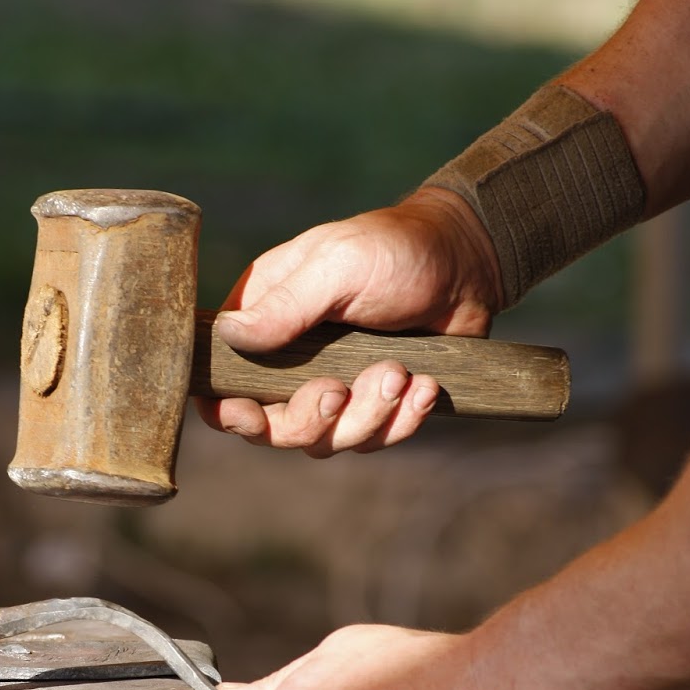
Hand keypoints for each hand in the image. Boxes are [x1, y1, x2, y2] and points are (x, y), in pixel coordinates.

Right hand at [198, 188, 502, 454]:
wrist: (467, 263)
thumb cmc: (395, 249)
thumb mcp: (337, 265)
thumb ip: (284, 306)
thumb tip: (227, 337)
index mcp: (265, 318)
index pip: (222, 381)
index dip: (228, 411)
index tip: (252, 414)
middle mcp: (289, 359)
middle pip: (273, 427)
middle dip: (309, 418)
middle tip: (339, 389)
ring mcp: (333, 385)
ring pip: (326, 440)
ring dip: (366, 415)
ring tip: (399, 373)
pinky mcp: (374, 404)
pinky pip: (373, 440)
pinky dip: (401, 421)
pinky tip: (424, 387)